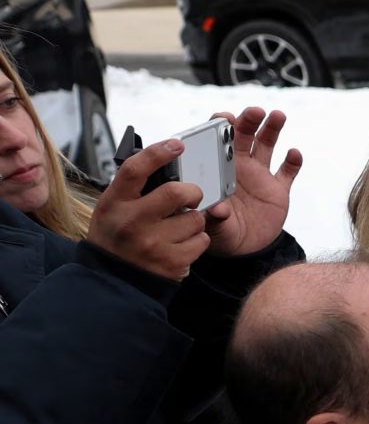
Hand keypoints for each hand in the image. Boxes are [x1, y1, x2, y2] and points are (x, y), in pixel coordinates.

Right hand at [86, 139, 208, 282]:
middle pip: (177, 192)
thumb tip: (165, 164)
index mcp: (115, 203)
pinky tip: (182, 243)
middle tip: (191, 195)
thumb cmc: (116, 237)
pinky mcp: (172, 262)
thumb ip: (134, 189)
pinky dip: (197, 240)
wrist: (112, 279)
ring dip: (194, 220)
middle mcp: (133, 222)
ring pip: (195, 218)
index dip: (158, 153)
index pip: (136, 170)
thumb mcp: (113, 208)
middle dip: (192, 191)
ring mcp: (153, 243)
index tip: (177, 144)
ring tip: (179, 227)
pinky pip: (202, 240)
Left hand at [200, 106, 300, 258]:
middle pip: (244, 135)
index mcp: (218, 169)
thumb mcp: (214, 229)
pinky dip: (293, 161)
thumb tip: (218, 209)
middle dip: (249, 120)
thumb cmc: (221, 234)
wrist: (246, 249)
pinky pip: (288, 171)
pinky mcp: (278, 190)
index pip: (217, 140)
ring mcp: (260, 176)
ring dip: (272, 129)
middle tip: (255, 111)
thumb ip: (215, 218)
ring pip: (267, 145)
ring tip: (277, 116)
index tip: (226, 118)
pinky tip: (294, 154)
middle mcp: (239, 167)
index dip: (221, 126)